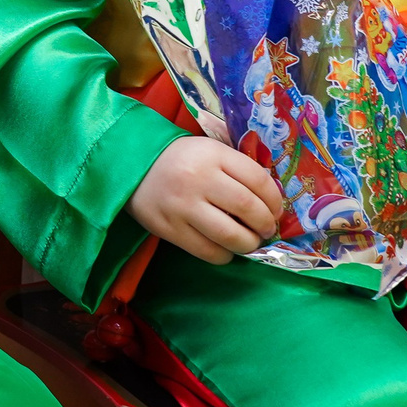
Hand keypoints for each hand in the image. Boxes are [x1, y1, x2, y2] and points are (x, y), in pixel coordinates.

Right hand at [124, 136, 284, 264]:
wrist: (131, 166)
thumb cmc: (180, 160)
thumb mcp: (209, 151)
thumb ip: (237, 169)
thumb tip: (270, 202)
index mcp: (212, 155)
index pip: (258, 179)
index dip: (275, 200)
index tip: (276, 210)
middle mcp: (198, 179)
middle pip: (247, 208)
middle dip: (265, 224)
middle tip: (266, 229)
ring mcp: (182, 206)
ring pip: (229, 235)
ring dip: (248, 243)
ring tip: (249, 241)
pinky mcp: (169, 229)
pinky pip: (207, 252)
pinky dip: (224, 255)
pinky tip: (226, 248)